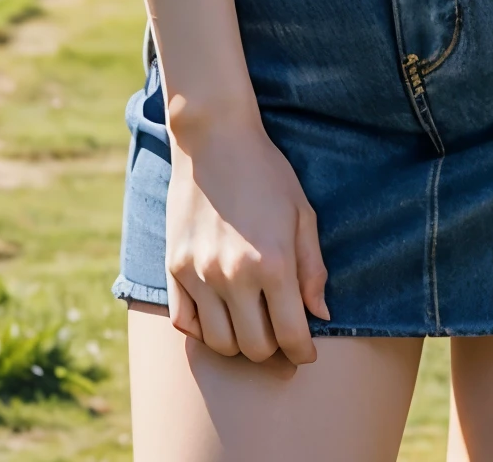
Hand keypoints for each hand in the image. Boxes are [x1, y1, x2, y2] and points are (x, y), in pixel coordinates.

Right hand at [164, 117, 328, 363]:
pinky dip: (202, 329)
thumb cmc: (267, 172)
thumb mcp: (302, 213)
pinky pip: (184, 323)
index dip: (302, 353)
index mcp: (273, 263)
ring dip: (238, 342)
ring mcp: (199, 273)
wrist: (215, 138)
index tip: (305, 354)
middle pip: (254, 348)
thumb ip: (313, 268)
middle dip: (273, 350)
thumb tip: (319, 315)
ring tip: (250, 323)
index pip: (290, 335)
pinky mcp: (173, 266)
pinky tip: (218, 313)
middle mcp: (233, 275)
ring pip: (218, 342)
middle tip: (279, 335)